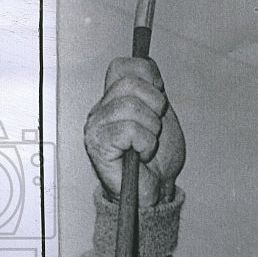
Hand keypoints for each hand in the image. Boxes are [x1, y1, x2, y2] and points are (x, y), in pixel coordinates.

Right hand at [84, 57, 185, 206]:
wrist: (156, 191)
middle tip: (155, 128)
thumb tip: (148, 66)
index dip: (148, 76)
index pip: (122, 66)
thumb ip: (153, 89)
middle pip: (129, 84)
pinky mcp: (98, 145)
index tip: (160, 98)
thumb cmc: (157, 158)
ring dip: (152, 128)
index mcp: (114, 100)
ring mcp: (96, 127)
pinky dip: (146, 144)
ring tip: (148, 144)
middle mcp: (101, 110)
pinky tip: (142, 154)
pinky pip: (130, 130)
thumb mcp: (161, 115)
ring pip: (131, 107)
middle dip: (155, 106)